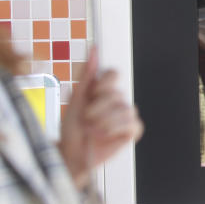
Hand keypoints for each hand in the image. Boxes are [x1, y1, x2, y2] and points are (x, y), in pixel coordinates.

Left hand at [59, 47, 143, 188]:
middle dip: (99, 107)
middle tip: (87, 118)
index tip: (93, 94)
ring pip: (126, 109)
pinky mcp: (130, 132)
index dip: (105, 83)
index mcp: (102, 91)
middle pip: (117, 94)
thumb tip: (93, 49)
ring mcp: (124, 117)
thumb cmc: (71, 128)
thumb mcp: (75, 99)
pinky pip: (134, 124)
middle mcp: (115, 102)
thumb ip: (86, 74)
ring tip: (93, 129)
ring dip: (106, 120)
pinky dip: (118, 128)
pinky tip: (105, 133)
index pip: (114, 74)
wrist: (70, 154)